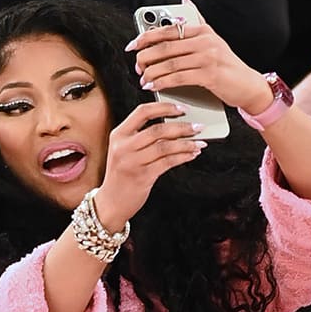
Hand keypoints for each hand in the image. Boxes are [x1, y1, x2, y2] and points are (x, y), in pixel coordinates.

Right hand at [95, 100, 206, 232]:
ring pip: (164, 146)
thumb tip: (172, 126)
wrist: (111, 203)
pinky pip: (167, 162)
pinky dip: (183, 157)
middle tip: (197, 127)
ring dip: (186, 143)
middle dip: (182, 127)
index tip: (182, 108)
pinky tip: (192, 154)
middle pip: (157, 130)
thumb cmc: (121, 176)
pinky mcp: (142, 177)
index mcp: (118, 135)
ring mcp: (132, 162)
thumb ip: (140, 136)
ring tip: (199, 143)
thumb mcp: (123, 151)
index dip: (164, 107)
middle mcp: (123, 147)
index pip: (143, 112)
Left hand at [128, 19, 273, 116]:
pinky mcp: (209, 75)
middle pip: (166, 46)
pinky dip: (162, 83)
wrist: (248, 85)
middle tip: (136, 65)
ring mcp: (207, 57)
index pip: (168, 30)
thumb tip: (184, 1)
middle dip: (146, 56)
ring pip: (170, 63)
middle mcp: (204, 40)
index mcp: (202, 30)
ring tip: (142, 79)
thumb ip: (197, 21)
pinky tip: (152, 87)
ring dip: (152, 72)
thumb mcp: (213, 40)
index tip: (132, 45)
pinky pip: (179, 78)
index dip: (147, 36)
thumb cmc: (226, 65)